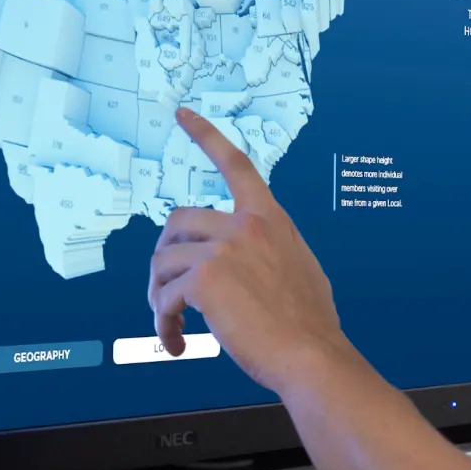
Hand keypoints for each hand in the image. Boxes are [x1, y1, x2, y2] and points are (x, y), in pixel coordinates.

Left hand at [147, 106, 354, 393]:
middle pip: (178, 221)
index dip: (206, 136)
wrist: (311, 355)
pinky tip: (177, 342)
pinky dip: (163, 323)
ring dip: (160, 297)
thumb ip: (268, 252)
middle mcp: (247, 225)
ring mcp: (225, 249)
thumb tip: (241, 264)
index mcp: (270, 220)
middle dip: (166, 257)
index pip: (235, 164)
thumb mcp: (298, 269)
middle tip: (168, 292)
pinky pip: (164, 297)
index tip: (183, 114)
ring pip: (164, 262)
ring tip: (172, 324)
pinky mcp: (205, 279)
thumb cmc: (307, 324)